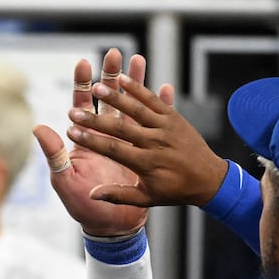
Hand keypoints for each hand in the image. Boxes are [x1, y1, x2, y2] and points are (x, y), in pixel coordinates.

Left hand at [33, 48, 149, 236]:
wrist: (111, 228)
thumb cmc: (83, 209)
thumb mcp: (65, 182)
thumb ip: (55, 155)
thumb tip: (38, 128)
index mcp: (83, 144)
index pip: (81, 108)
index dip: (82, 87)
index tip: (84, 64)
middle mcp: (103, 139)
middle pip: (106, 102)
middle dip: (109, 77)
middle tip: (113, 52)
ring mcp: (124, 143)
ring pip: (130, 107)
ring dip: (134, 84)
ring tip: (139, 59)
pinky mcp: (143, 151)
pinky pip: (152, 125)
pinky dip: (158, 107)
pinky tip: (163, 88)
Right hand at [66, 68, 228, 208]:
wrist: (208, 179)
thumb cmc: (173, 192)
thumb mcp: (145, 199)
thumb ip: (118, 196)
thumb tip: (93, 194)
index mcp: (145, 164)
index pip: (112, 149)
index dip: (90, 139)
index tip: (71, 131)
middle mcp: (155, 142)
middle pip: (119, 127)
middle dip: (94, 119)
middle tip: (74, 111)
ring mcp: (165, 127)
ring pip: (137, 108)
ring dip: (115, 96)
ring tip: (96, 86)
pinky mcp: (173, 117)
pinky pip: (154, 100)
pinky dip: (139, 88)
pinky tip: (123, 78)